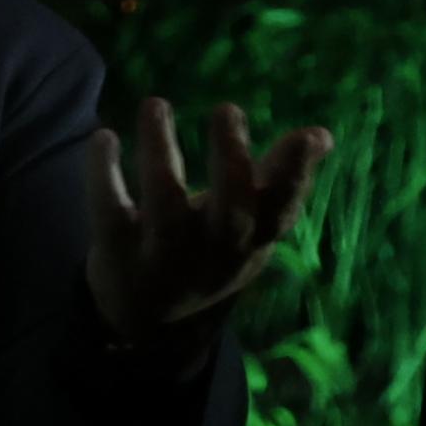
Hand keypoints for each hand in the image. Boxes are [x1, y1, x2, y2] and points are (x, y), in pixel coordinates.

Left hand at [83, 96, 334, 343]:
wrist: (145, 321)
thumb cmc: (207, 253)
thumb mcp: (247, 229)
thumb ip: (279, 182)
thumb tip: (322, 134)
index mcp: (249, 243)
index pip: (280, 212)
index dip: (296, 176)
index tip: (309, 134)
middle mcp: (210, 253)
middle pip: (229, 212)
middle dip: (232, 161)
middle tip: (227, 108)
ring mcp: (162, 256)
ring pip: (164, 204)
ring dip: (160, 151)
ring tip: (155, 104)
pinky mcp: (116, 251)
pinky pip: (108, 209)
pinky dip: (102, 172)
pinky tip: (105, 136)